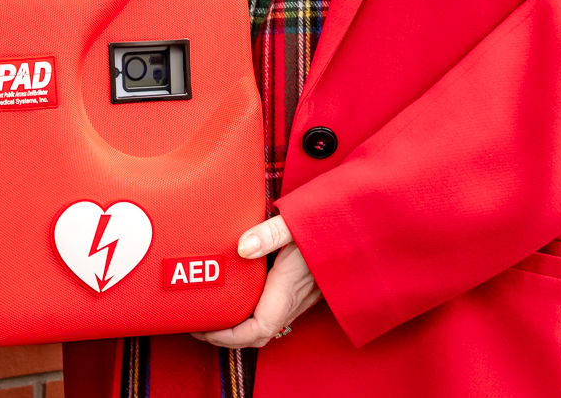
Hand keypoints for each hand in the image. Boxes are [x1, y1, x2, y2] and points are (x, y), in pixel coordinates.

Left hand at [194, 214, 322, 348]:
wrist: (363, 226)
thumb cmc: (330, 223)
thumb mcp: (298, 222)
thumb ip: (270, 234)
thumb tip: (241, 248)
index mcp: (289, 289)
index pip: (256, 330)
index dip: (227, 336)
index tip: (202, 328)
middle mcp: (295, 299)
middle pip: (257, 335)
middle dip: (226, 337)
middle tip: (197, 323)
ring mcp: (300, 297)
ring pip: (266, 325)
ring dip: (238, 327)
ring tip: (211, 313)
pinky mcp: (302, 289)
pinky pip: (273, 312)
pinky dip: (251, 314)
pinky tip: (238, 297)